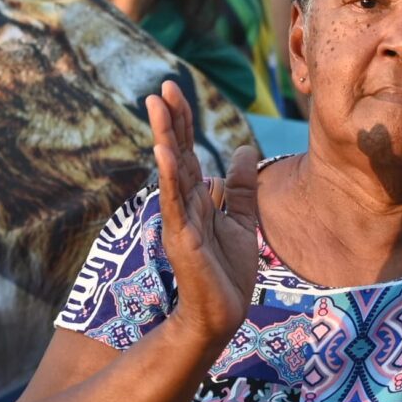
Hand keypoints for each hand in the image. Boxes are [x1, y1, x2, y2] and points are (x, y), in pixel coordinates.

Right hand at [148, 80, 260, 345]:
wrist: (223, 314)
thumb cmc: (228, 272)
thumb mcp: (243, 220)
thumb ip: (241, 187)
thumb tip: (244, 150)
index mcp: (198, 198)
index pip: (189, 151)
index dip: (184, 120)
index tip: (175, 89)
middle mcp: (184, 203)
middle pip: (177, 153)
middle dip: (171, 119)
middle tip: (163, 87)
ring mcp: (180, 219)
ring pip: (172, 170)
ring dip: (165, 137)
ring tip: (157, 107)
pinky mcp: (182, 237)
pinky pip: (174, 200)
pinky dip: (169, 174)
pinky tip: (165, 151)